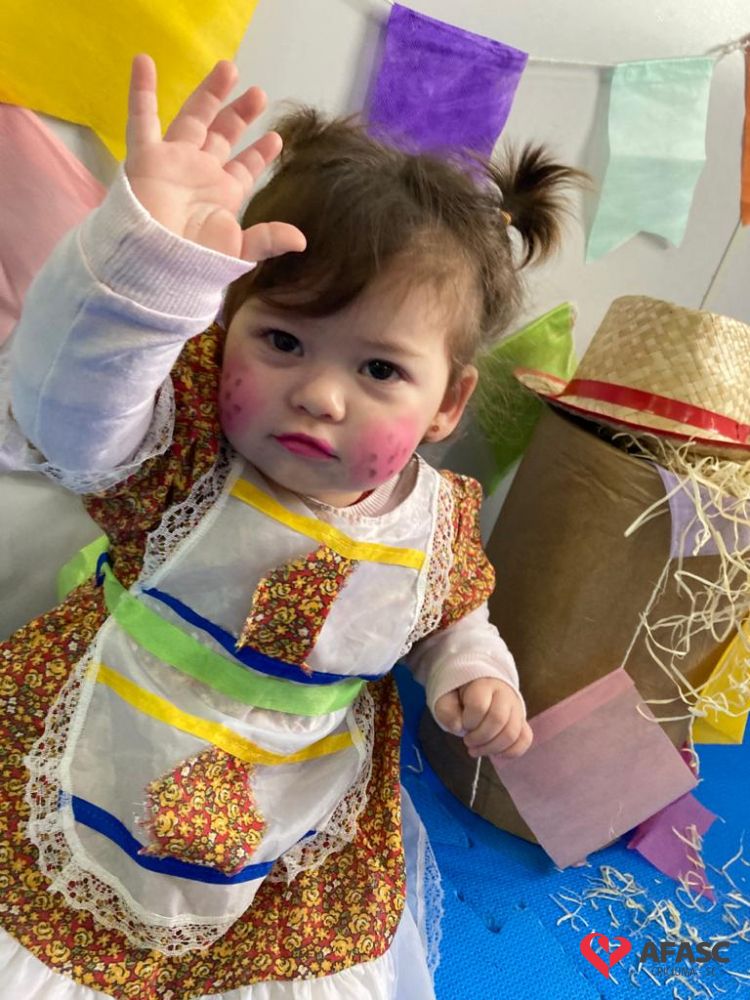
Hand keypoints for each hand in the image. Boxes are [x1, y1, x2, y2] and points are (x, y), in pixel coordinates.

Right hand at [125, 54, 305, 261]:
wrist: (158, 263)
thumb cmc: (196, 261)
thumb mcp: (239, 251)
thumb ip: (268, 239)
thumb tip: (301, 241)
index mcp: (222, 195)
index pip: (244, 168)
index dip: (259, 154)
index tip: (277, 138)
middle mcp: (199, 174)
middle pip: (222, 135)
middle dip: (240, 114)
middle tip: (259, 93)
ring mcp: (173, 161)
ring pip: (192, 118)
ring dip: (209, 93)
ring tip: (229, 68)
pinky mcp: (146, 157)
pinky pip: (141, 118)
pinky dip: (141, 90)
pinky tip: (144, 62)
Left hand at [434, 678, 532, 758]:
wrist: (479, 688)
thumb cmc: (460, 696)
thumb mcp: (445, 699)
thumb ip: (446, 711)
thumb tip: (458, 726)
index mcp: (483, 684)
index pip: (479, 706)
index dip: (468, 722)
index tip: (462, 724)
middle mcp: (504, 694)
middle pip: (498, 720)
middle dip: (480, 738)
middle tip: (468, 741)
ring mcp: (516, 708)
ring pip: (513, 733)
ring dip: (493, 748)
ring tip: (478, 749)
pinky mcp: (522, 721)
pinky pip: (525, 739)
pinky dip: (510, 752)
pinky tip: (495, 753)